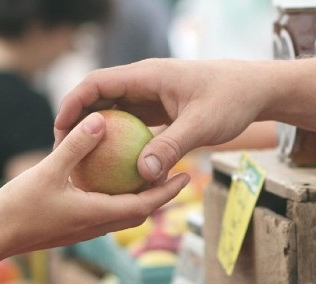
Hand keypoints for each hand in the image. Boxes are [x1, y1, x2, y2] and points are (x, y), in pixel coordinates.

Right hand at [0, 110, 189, 259]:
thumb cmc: (18, 207)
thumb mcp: (48, 171)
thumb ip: (76, 146)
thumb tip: (100, 120)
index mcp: (97, 215)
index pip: (144, 205)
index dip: (167, 191)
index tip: (186, 176)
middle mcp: (96, 226)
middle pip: (139, 212)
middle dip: (160, 195)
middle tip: (177, 174)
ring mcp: (83, 229)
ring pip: (121, 214)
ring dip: (139, 198)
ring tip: (149, 175)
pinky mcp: (72, 228)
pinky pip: (103, 212)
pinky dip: (116, 198)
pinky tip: (109, 180)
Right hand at [54, 59, 266, 184]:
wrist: (256, 90)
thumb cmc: (231, 99)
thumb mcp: (202, 125)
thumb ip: (171, 147)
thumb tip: (143, 174)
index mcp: (147, 76)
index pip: (97, 84)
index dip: (73, 104)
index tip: (59, 130)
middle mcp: (144, 83)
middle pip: (98, 98)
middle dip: (78, 122)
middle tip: (63, 152)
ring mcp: (151, 97)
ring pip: (113, 113)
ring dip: (97, 134)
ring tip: (81, 163)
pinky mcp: (159, 111)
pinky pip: (131, 125)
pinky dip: (119, 143)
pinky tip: (113, 168)